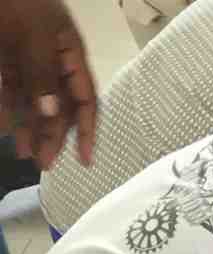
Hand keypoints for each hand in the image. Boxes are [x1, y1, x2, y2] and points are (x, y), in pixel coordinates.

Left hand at [0, 0, 96, 167]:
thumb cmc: (16, 1)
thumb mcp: (34, 33)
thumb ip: (43, 72)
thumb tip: (51, 112)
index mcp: (68, 51)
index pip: (85, 98)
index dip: (88, 129)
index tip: (85, 158)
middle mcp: (49, 60)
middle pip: (57, 106)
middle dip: (53, 135)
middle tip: (44, 162)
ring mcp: (22, 61)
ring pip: (30, 103)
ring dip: (29, 129)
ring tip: (24, 154)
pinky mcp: (0, 60)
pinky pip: (6, 92)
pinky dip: (6, 111)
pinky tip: (5, 129)